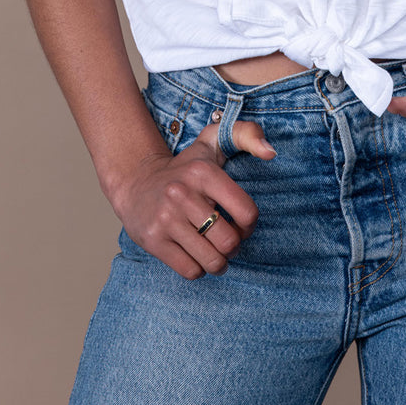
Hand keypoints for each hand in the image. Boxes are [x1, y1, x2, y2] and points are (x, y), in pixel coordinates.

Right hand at [111, 118, 276, 280]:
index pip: (247, 212)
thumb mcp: (213, 141)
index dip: (250, 226)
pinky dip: (198, 269)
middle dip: (234, 248)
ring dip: (218, 263)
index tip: (241, 225)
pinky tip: (194, 256)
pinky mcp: (152, 240)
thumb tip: (270, 152)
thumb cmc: (184, 168)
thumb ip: (247, 134)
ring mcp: (165, 219)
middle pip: (229, 242)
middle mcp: (182, 194)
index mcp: (203, 173)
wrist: (135, 183)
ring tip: (214, 254)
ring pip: (211, 260)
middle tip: (226, 242)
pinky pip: (190, 270)